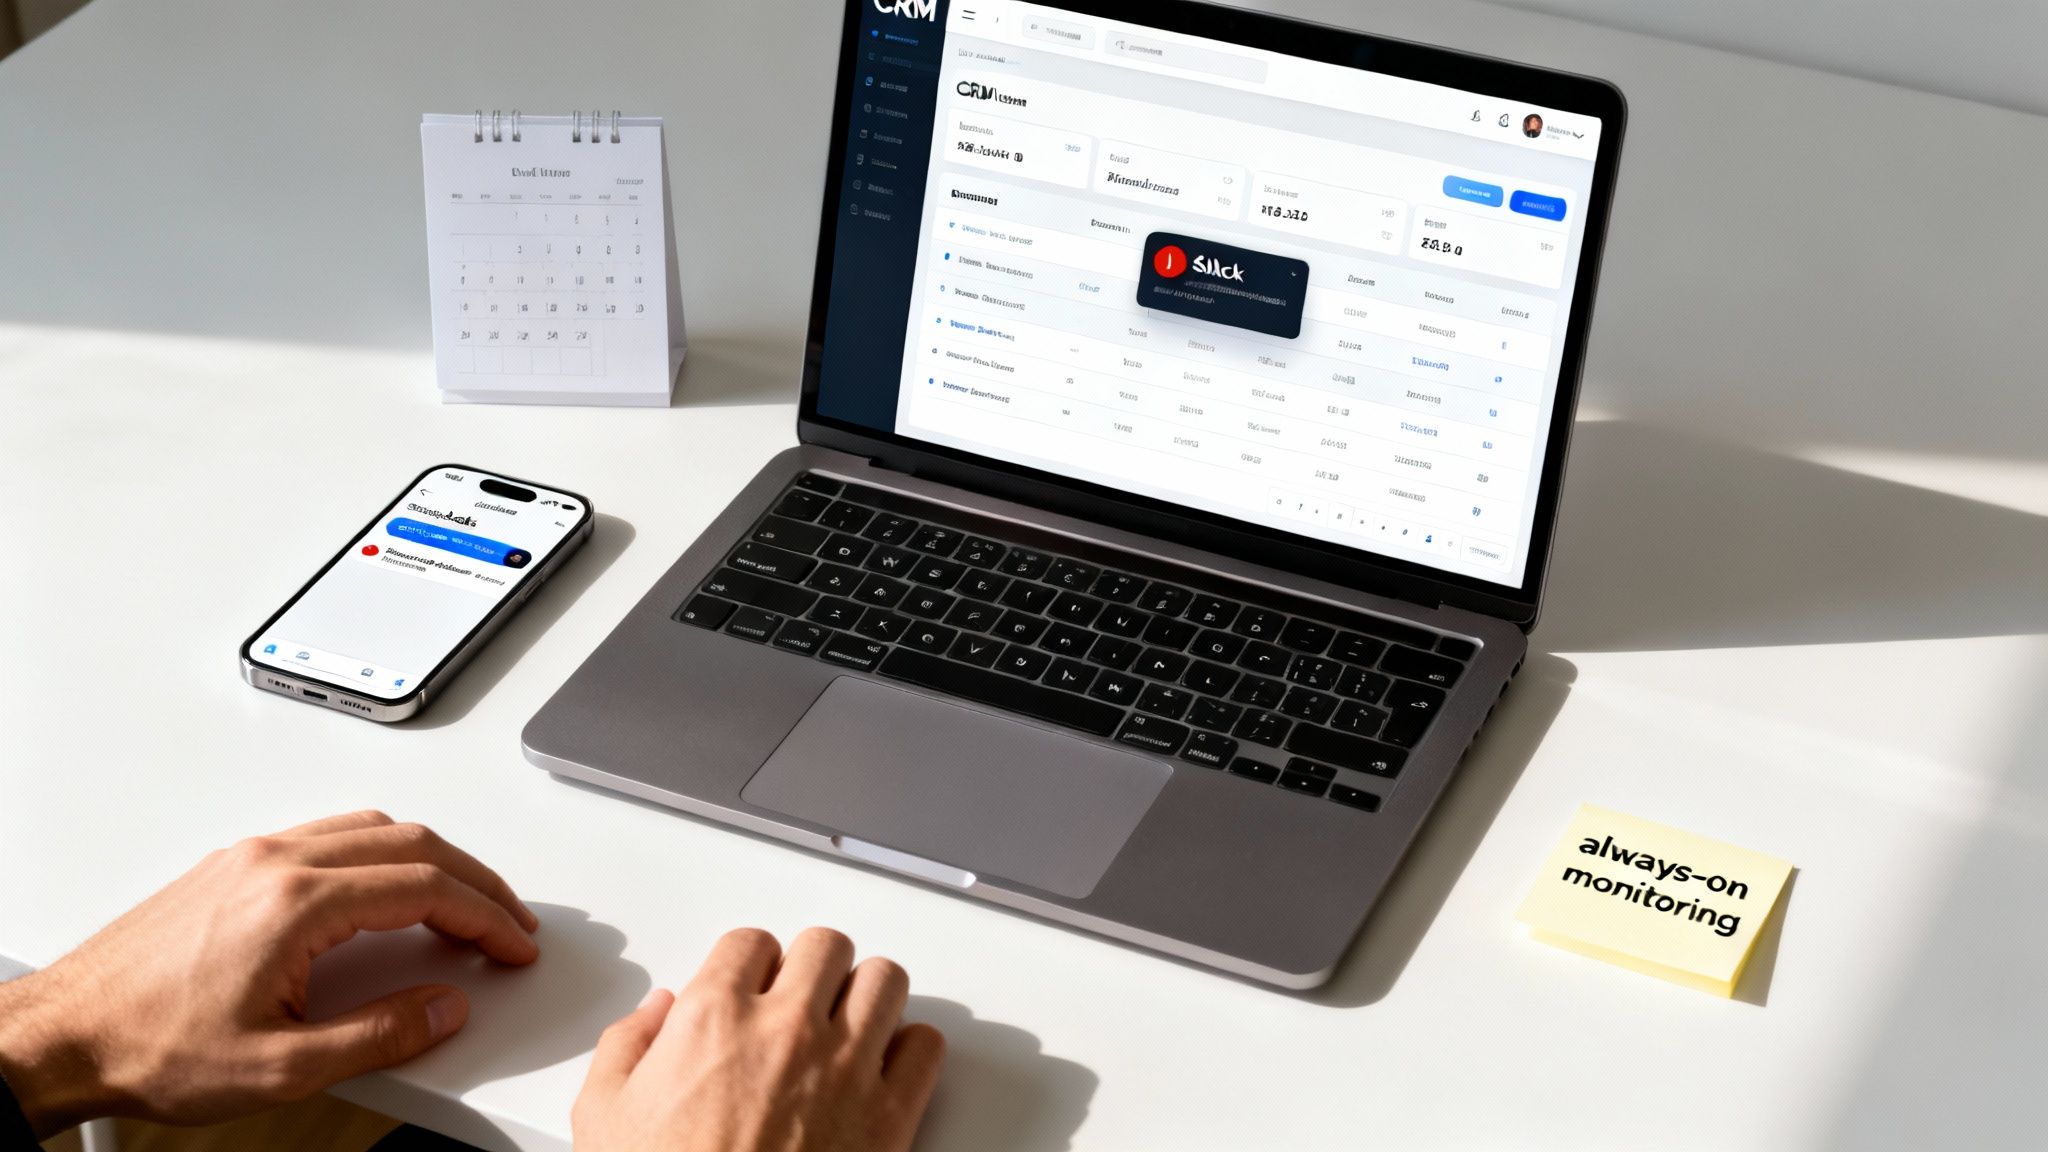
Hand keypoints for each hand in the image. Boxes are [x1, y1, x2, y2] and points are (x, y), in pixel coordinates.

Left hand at [0, 810, 537, 1136]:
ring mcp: (251, 857)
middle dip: (475, 880)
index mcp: (295, 903)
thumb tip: (445, 1009)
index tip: (513, 943)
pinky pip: (331, 834)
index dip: (486, 916)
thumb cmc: (150, 1049)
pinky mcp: (232, 865)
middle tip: (507, 920)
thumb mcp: (280, 1069)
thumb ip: (378, 1036)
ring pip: (373, 828)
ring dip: (432, 859)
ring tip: (460, 903)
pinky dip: (383, 854)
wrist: (62, 1038)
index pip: (426, 888)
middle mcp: (276, 862)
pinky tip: (388, 889)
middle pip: (411, 842)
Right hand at [574, 927, 944, 1151]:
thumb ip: (626, 1047)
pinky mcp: (889, 1115)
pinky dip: (911, 1049)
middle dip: (813, 968)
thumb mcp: (603, 1116)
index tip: (752, 985)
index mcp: (713, 1018)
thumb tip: (657, 1012)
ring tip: (850, 1022)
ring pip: (884, 980)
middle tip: (802, 998)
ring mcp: (845, 1068)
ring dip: (867, 996)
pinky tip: (886, 1066)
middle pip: (825, 947)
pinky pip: (926, 1046)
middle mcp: (786, 1029)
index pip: (751, 943)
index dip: (750, 964)